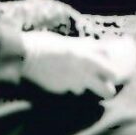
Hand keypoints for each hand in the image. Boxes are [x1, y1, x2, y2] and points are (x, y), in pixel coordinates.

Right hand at [20, 31, 135, 98]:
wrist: (23, 57)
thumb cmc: (44, 44)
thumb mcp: (67, 42)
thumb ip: (84, 47)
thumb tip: (96, 46)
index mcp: (86, 58)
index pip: (112, 71)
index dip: (112, 72)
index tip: (110, 71)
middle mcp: (83, 74)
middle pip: (107, 91)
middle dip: (107, 90)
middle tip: (102, 84)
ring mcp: (71, 85)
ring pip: (87, 92)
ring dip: (84, 86)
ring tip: (74, 77)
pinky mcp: (60, 91)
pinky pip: (70, 90)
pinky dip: (67, 86)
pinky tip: (59, 77)